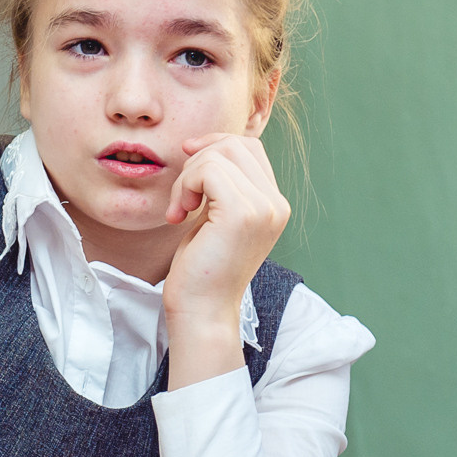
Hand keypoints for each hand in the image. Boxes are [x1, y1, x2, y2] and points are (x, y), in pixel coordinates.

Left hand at [162, 134, 291, 390]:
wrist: (201, 311)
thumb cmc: (201, 269)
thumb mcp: (214, 217)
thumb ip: (220, 184)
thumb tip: (199, 144)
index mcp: (275, 205)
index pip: (250, 148)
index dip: (214, 147)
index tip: (188, 171)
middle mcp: (277, 204)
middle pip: (235, 145)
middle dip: (198, 162)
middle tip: (182, 199)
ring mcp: (264, 208)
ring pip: (219, 154)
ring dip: (188, 177)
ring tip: (180, 209)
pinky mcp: (242, 213)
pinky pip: (208, 170)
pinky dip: (185, 186)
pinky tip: (179, 215)